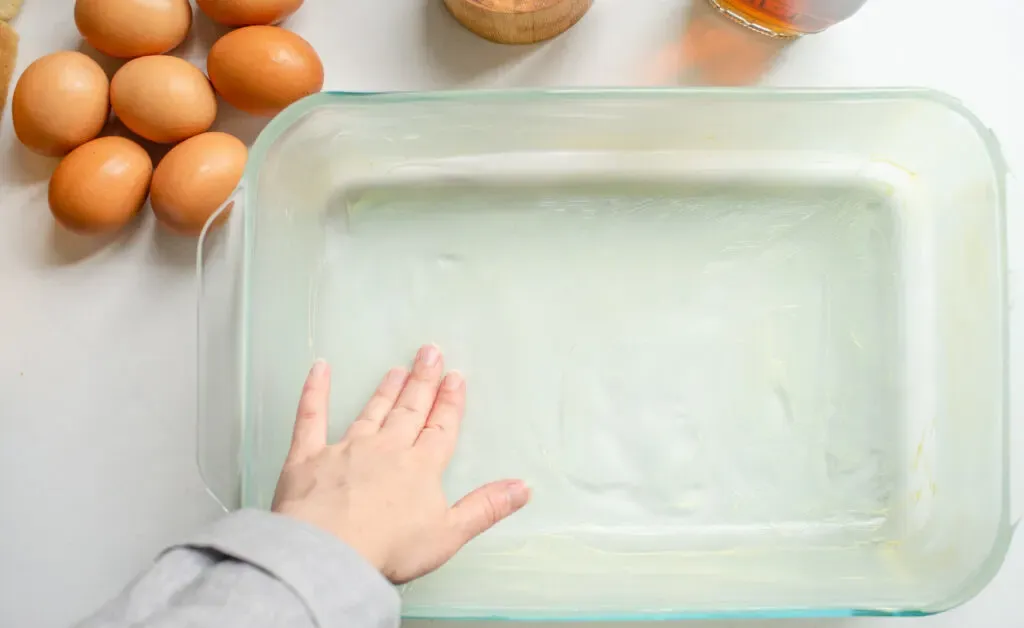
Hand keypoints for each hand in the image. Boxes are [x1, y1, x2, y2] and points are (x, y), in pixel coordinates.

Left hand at [271, 344, 530, 583]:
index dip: (450, 403)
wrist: (329, 551)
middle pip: (409, 410)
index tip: (456, 378)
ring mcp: (346, 449)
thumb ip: (485, 507)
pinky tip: (319, 368)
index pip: (441, 428)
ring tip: (396, 369)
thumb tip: (523, 487)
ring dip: (386, 389)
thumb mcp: (449, 533)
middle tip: (429, 353)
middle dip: (422, 382)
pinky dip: (315, 391)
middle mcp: (386, 449)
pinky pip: (310, 417)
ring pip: (371, 411)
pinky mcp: (308, 457)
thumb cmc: (389, 547)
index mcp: (421, 467)